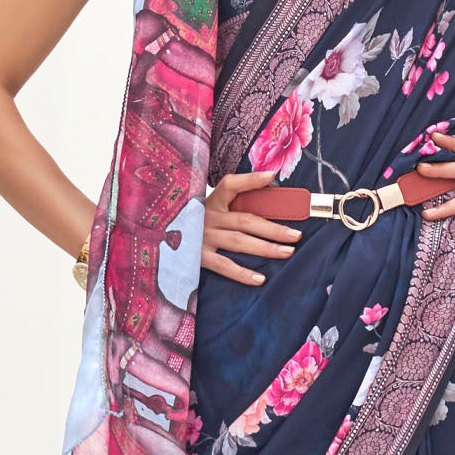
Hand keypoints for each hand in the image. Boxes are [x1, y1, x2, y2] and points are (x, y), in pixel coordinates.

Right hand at [202, 168, 300, 285]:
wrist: (158, 241)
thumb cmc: (192, 224)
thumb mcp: (206, 209)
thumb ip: (230, 205)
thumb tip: (266, 192)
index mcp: (211, 202)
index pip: (230, 185)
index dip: (250, 180)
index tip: (271, 176)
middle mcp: (208, 217)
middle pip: (246, 220)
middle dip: (274, 228)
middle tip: (296, 235)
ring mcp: (203, 237)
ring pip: (240, 242)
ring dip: (266, 247)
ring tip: (287, 252)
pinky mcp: (198, 257)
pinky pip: (224, 266)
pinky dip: (242, 273)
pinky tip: (260, 279)